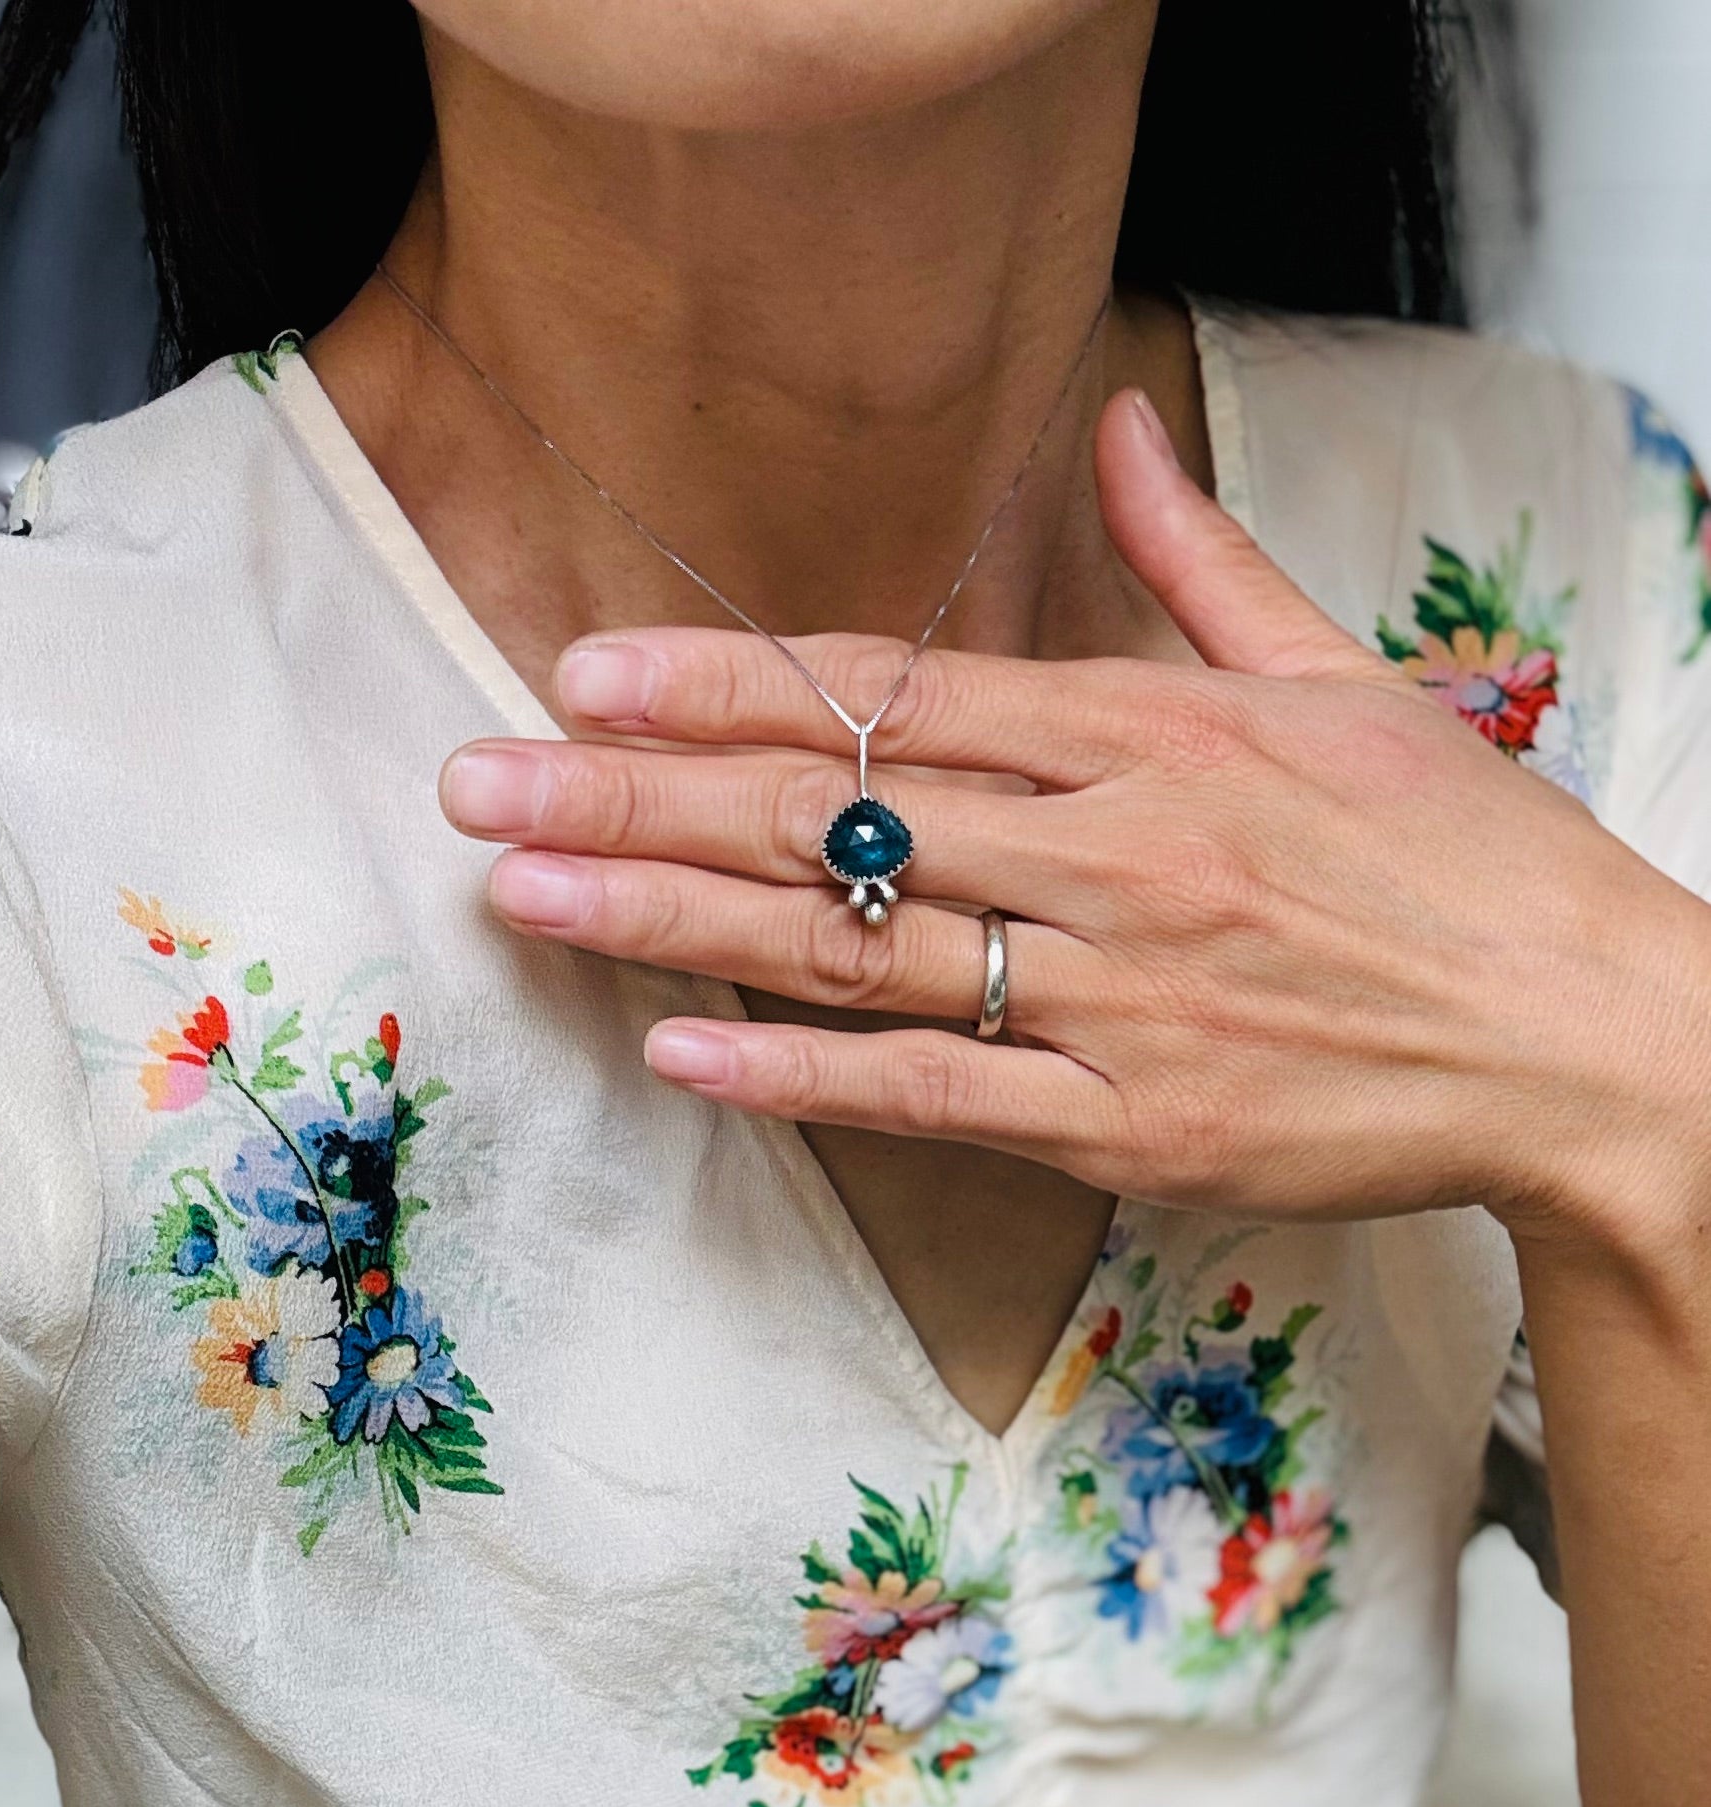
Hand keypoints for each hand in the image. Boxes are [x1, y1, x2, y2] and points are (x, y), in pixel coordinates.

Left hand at [441, 391, 1710, 1254]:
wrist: (1582, 1037)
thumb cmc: (1464, 859)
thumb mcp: (1346, 679)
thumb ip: (1204, 562)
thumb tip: (1116, 425)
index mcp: (1157, 733)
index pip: (898, 696)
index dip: (726, 685)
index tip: (586, 673)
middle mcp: (1116, 854)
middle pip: (834, 817)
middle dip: (636, 798)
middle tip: (477, 786)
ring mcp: (1116, 997)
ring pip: (853, 951)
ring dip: (670, 922)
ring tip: (525, 900)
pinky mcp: (1129, 1127)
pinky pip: (931, 1097)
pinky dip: (800, 1074)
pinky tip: (676, 1050)